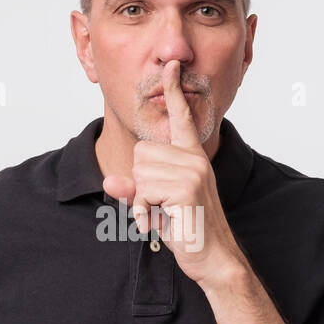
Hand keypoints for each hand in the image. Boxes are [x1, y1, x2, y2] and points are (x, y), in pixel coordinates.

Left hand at [101, 60, 246, 288]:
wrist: (213, 258)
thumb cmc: (187, 230)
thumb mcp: (155, 207)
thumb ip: (134, 192)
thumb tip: (110, 181)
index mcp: (192, 157)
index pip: (181, 117)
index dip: (173, 91)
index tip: (171, 65)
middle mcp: (193, 158)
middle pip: (141, 153)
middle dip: (141, 185)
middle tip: (162, 206)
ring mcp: (191, 171)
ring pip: (140, 173)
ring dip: (143, 201)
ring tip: (164, 214)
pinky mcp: (185, 187)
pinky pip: (144, 191)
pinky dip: (145, 212)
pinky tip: (165, 222)